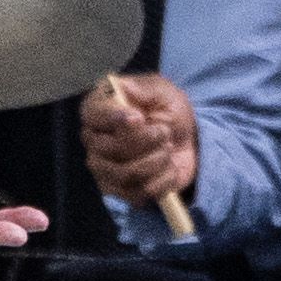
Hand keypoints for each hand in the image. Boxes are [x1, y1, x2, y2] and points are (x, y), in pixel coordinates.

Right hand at [79, 72, 197, 203]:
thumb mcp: (161, 89)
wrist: (188, 139)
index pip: (92, 116)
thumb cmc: (168, 109)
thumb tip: (122, 92)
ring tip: (168, 149)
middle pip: (110, 149)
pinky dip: (162, 181)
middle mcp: (93, 140)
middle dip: (147, 140)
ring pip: (125, 174)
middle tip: (165, 132)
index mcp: (97, 109)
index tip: (139, 118)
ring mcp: (102, 169)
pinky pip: (138, 193)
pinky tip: (169, 168)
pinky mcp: (119, 191)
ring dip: (156, 161)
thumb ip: (141, 88)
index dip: (114, 119)